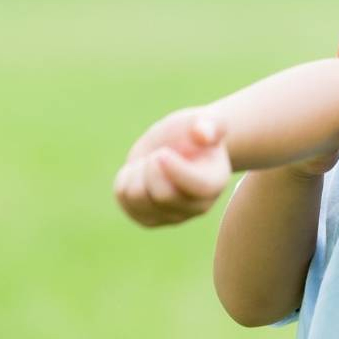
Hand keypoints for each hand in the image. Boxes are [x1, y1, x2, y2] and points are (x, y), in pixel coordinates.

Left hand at [113, 108, 232, 226]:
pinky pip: (123, 198)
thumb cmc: (193, 130)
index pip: (198, 187)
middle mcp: (198, 207)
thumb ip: (210, 124)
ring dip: (138, 171)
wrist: (177, 145)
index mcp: (215, 182)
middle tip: (158, 153)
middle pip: (163, 195)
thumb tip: (203, 133)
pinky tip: (141, 173)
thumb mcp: (204, 120)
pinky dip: (126, 178)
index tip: (161, 152)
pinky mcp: (147, 218)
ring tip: (151, 163)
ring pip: (137, 198)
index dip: (175, 169)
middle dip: (152, 166)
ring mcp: (172, 217)